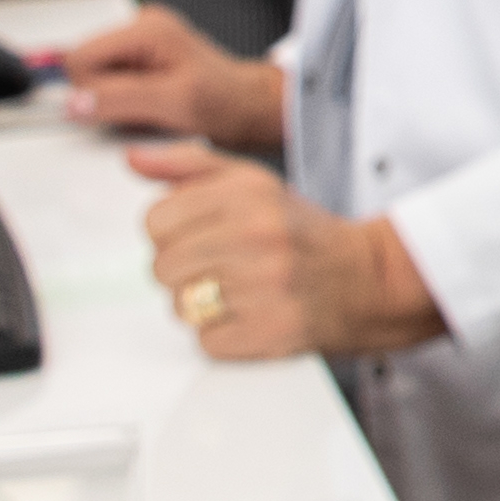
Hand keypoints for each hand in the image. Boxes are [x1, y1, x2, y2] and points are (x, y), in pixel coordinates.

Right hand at [58, 7, 288, 152]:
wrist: (247, 107)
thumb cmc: (224, 101)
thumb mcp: (174, 103)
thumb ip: (121, 99)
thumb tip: (75, 103)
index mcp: (146, 28)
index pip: (80, 59)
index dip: (92, 92)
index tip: (123, 109)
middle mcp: (139, 29)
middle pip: (84, 69)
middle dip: (106, 98)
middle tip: (144, 110)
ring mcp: (139, 45)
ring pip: (95, 80)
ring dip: (116, 102)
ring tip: (150, 109)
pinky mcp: (140, 62)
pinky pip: (110, 85)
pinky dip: (124, 103)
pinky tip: (149, 107)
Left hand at [127, 139, 442, 357]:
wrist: (366, 278)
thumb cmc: (302, 233)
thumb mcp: (252, 182)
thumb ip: (189, 167)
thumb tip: (133, 158)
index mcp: (246, 192)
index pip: (155, 221)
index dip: (170, 234)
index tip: (198, 238)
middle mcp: (256, 233)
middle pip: (162, 267)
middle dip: (185, 272)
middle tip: (221, 269)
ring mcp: (264, 284)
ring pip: (180, 306)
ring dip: (201, 307)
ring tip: (237, 293)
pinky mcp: (271, 329)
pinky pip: (206, 342)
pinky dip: (222, 337)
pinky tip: (249, 317)